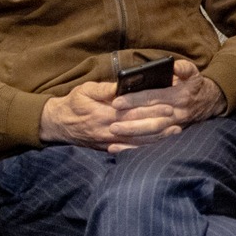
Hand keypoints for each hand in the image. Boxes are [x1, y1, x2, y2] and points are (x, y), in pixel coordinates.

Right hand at [39, 75, 197, 151]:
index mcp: (101, 114)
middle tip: (177, 118)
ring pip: (136, 142)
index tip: (168, 106)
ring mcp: (107, 142)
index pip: (131, 113)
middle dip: (158, 123)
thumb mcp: (85, 90)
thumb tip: (122, 86)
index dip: (150, 110)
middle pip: (137, 128)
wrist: (57, 124)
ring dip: (157, 137)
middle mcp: (106, 130)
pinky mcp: (108, 148)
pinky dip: (145, 147)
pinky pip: (129, 150)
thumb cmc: (74, 103)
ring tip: (176, 131)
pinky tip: (159, 144)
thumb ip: (104, 89)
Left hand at [107, 60, 225, 149]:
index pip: (153, 98)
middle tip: (112, 122)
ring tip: (113, 133)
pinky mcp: (170, 135)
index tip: (117, 102)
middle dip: (131, 121)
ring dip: (132, 134)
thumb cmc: (195, 86)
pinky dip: (133, 147)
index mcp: (180, 96)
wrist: (210, 102)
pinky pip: (151, 144)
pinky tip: (116, 148)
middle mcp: (177, 113)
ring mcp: (174, 126)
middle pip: (151, 119)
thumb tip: (174, 66)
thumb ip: (184, 68)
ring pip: (152, 133)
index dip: (135, 100)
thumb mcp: (193, 73)